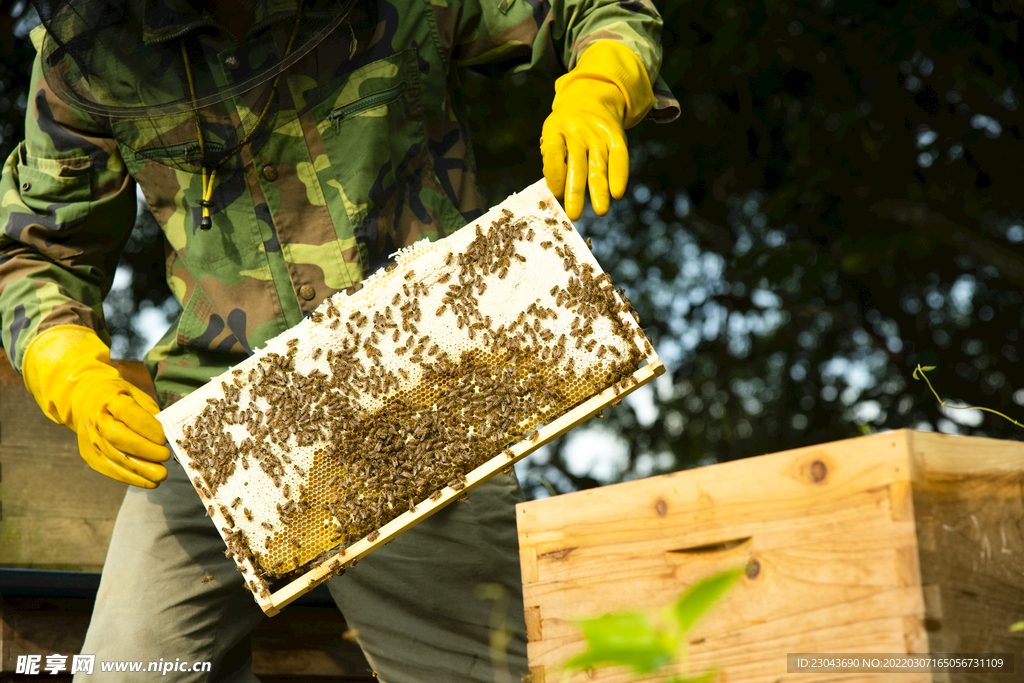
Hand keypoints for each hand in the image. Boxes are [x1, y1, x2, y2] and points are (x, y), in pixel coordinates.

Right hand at [22, 326, 169, 487]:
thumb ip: (151, 416)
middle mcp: (97, 420)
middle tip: (166, 457)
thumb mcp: (138, 397)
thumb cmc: (121, 398)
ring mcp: (91, 439)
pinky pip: (110, 469)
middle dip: (145, 450)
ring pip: (115, 457)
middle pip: (119, 438)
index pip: (128, 413)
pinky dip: (131, 478)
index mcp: (111, 400)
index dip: (147, 427)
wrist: (86, 399)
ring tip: (161, 475)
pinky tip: (148, 481)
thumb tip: (168, 437)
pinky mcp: (90, 455)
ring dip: (141, 469)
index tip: (164, 438)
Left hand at [541, 41, 654, 220]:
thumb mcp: (553, 137)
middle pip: (576, 164)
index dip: (554, 174)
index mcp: (555, 129)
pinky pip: (619, 157)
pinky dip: (619, 175)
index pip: (553, 152)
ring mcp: (597, 134)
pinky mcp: (615, 136)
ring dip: (599, 189)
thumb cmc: (566, 131)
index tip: (555, 194)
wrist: (591, 98)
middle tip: (574, 215)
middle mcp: (577, 131)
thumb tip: (557, 193)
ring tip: (600, 211)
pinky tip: (618, 193)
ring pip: (598, 164)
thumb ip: (553, 162)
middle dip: (575, 191)